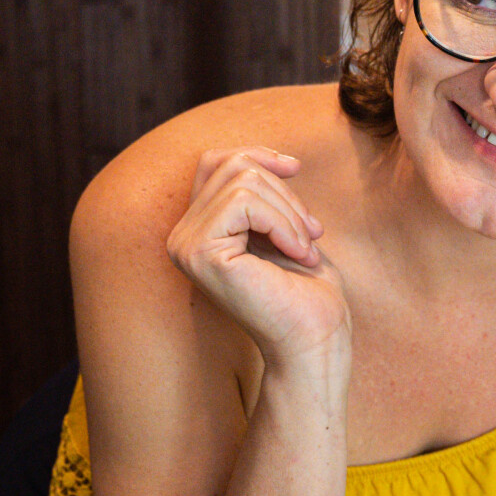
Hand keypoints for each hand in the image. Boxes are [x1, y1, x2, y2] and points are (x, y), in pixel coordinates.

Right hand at [165, 147, 348, 364]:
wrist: (314, 341)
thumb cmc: (307, 293)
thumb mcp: (283, 227)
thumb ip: (262, 193)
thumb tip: (266, 158)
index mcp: (197, 231)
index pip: (216, 162)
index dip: (258, 155)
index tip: (296, 169)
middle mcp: (181, 238)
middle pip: (233, 165)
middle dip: (285, 193)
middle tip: (312, 234)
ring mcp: (185, 246)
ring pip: (243, 181)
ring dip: (289, 212)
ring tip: (307, 248)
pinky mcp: (201, 253)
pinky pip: (244, 202)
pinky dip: (283, 223)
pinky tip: (299, 254)